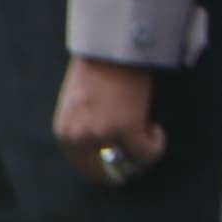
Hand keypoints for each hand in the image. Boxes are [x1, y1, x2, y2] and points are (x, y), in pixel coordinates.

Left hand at [53, 54, 162, 186]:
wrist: (112, 47)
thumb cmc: (97, 70)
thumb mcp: (78, 107)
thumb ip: (84, 131)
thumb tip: (106, 155)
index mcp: (65, 133)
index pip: (86, 169)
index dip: (109, 170)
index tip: (125, 163)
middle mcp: (80, 138)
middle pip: (108, 174)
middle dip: (126, 169)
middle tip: (140, 156)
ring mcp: (103, 134)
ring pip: (131, 164)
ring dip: (143, 155)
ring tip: (149, 135)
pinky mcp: (127, 128)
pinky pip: (148, 153)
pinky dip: (156, 144)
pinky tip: (156, 129)